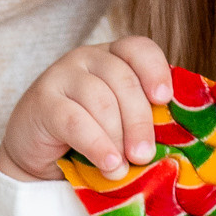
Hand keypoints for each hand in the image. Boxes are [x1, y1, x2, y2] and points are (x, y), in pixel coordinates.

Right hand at [0, 34, 172, 182]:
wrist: (36, 152)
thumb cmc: (87, 136)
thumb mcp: (119, 122)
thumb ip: (142, 119)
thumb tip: (179, 139)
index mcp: (112, 57)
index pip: (138, 48)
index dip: (155, 70)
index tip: (165, 99)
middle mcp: (88, 58)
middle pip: (123, 80)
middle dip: (139, 121)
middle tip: (144, 155)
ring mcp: (62, 75)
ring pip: (101, 101)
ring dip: (117, 138)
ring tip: (122, 168)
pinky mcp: (42, 100)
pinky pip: (76, 121)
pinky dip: (96, 145)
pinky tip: (108, 163)